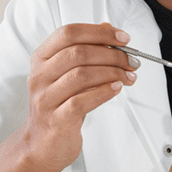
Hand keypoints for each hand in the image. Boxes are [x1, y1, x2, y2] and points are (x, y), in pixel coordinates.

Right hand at [18, 23, 135, 171]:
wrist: (42, 143)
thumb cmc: (58, 105)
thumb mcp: (68, 73)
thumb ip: (86, 49)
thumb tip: (108, 28)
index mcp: (41, 58)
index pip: (69, 33)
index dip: (99, 33)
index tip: (122, 38)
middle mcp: (40, 76)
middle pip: (78, 53)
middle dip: (112, 54)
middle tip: (131, 60)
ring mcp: (45, 98)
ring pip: (81, 75)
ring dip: (112, 73)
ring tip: (128, 76)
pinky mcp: (56, 119)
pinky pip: (82, 101)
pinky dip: (103, 92)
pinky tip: (116, 89)